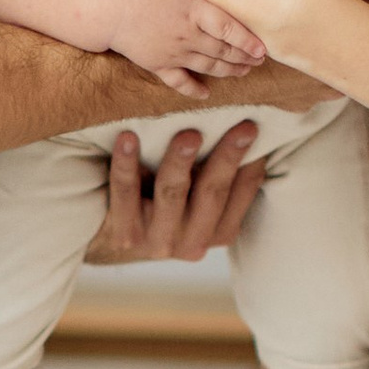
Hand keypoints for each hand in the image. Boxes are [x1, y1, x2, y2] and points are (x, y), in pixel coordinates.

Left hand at [83, 117, 265, 263]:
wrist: (115, 238)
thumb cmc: (167, 203)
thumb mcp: (199, 199)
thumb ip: (221, 175)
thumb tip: (249, 132)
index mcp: (220, 232)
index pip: (241, 192)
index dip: (250, 161)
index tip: (253, 126)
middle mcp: (194, 242)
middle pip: (212, 193)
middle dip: (227, 157)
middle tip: (239, 127)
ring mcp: (158, 241)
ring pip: (172, 194)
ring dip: (180, 162)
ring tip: (188, 135)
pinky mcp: (125, 234)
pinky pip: (126, 193)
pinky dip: (126, 165)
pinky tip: (127, 138)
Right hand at [101, 0, 268, 95]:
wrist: (105, 11)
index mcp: (192, 11)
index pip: (227, 29)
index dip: (247, 40)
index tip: (263, 49)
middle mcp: (187, 36)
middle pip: (222, 51)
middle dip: (243, 57)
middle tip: (259, 61)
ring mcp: (173, 53)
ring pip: (207, 66)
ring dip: (227, 71)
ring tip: (243, 73)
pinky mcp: (158, 64)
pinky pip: (179, 81)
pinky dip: (193, 89)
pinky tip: (206, 94)